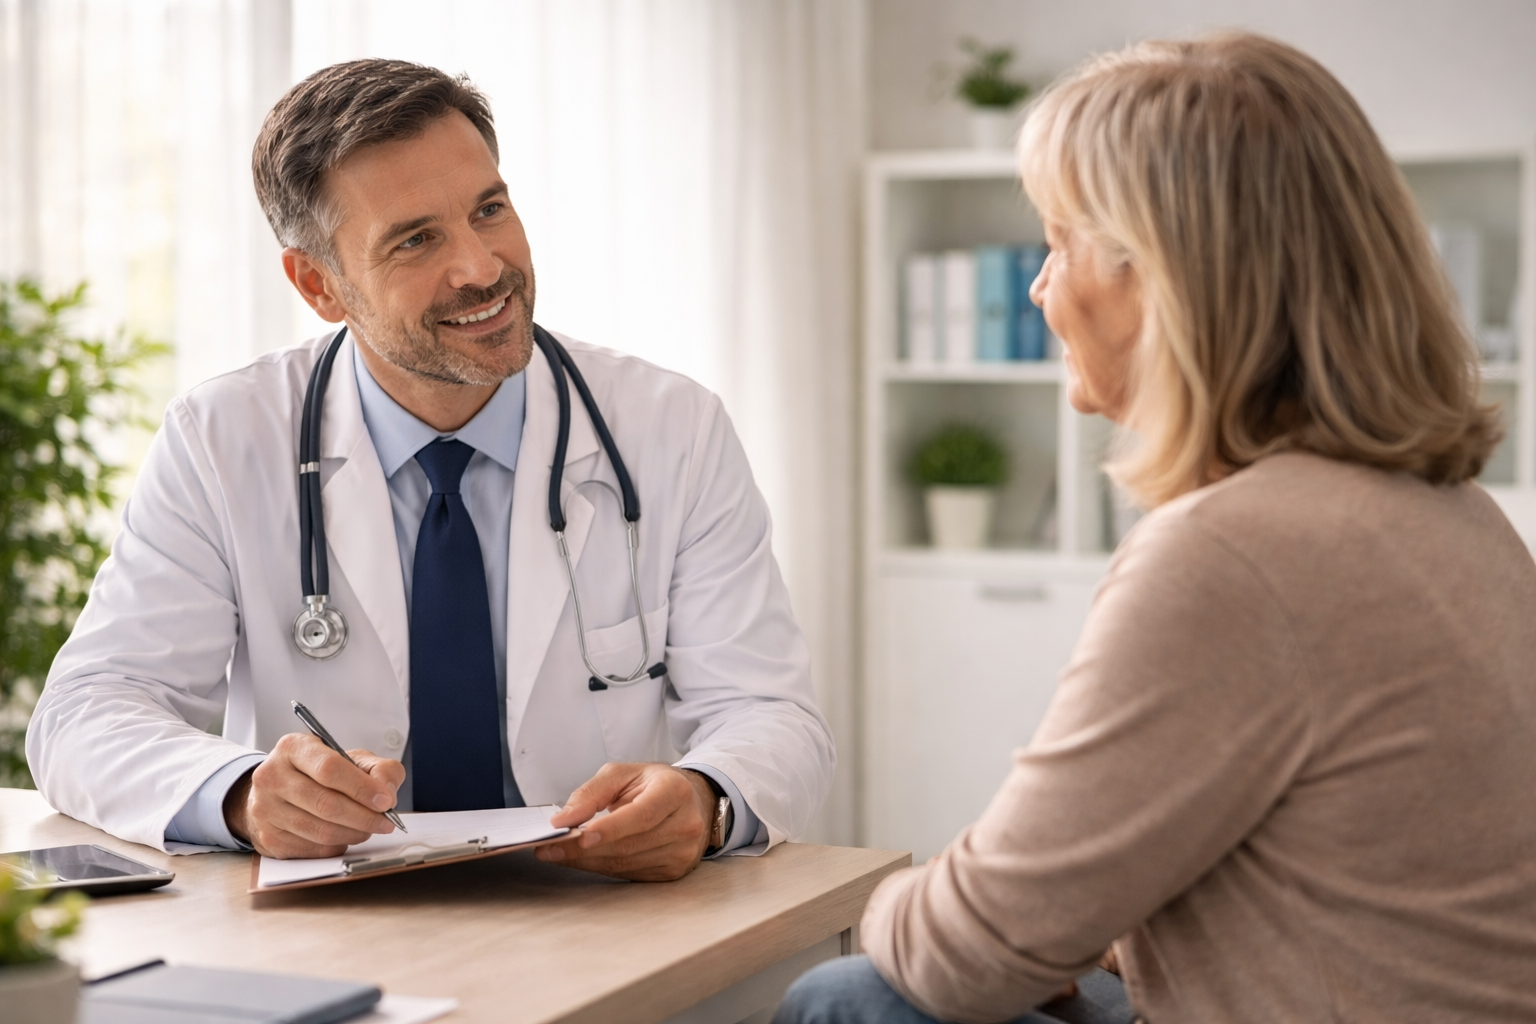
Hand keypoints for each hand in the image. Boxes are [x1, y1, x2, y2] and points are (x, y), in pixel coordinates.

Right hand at [225, 732, 403, 858]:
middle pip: (325, 804)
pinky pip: (312, 849)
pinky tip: (346, 836)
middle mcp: (272, 776)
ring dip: (353, 834)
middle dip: (363, 817)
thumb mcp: (351, 758)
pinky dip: (337, 845)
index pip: (329, 768)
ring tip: (369, 829)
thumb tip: (386, 793)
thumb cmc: (319, 772)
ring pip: (320, 831)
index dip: (362, 788)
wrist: (278, 790)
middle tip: (385, 822)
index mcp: (293, 748)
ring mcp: (265, 809)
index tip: (386, 801)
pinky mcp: (268, 837)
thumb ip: (378, 769)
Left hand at [537, 763, 715, 880]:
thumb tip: (563, 820)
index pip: (641, 815)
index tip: (576, 834)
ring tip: (558, 852)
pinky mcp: (674, 871)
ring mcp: (682, 852)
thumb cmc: (652, 785)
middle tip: (549, 847)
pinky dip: (602, 866)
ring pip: (626, 863)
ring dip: (587, 861)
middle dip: (583, 849)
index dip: (609, 828)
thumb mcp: (622, 774)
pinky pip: (630, 873)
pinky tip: (585, 859)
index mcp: (675, 792)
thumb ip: (591, 793)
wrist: (691, 801)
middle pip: (629, 844)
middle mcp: (685, 824)